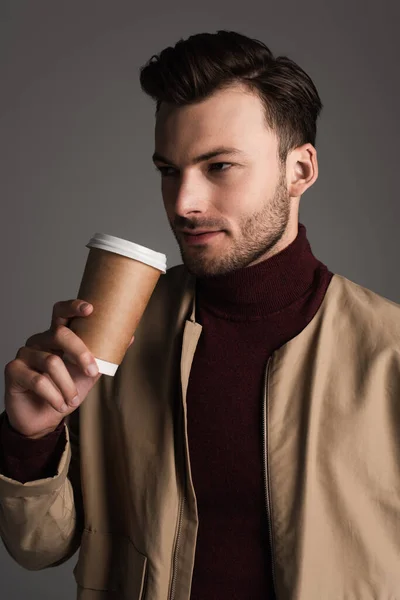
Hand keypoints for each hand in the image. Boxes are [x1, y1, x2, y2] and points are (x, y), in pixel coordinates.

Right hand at [4, 300, 133, 438]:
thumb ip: (103, 356)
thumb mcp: (88, 374)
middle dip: (80, 352)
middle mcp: (39, 340)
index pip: (61, 313)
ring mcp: (24, 353)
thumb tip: (129, 337)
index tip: (90, 309)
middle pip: (59, 333)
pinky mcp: (13, 370)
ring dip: (67, 385)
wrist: (43, 419)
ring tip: (72, 400)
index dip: (73, 307)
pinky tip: (59, 405)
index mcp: (56, 336)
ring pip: (51, 361)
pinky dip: (54, 396)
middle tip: (92, 371)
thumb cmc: (66, 391)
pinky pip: (38, 380)